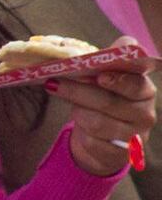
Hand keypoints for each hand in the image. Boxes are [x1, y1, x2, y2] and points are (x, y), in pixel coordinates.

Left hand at [42, 47, 158, 175]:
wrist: (103, 140)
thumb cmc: (103, 101)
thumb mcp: (106, 80)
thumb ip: (113, 61)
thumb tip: (124, 43)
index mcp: (145, 91)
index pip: (136, 85)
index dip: (119, 81)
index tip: (100, 76)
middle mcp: (146, 114)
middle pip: (108, 102)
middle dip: (77, 92)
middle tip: (52, 83)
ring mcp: (135, 136)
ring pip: (97, 123)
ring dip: (78, 113)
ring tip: (73, 108)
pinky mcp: (121, 156)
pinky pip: (92, 142)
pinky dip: (81, 134)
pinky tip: (82, 130)